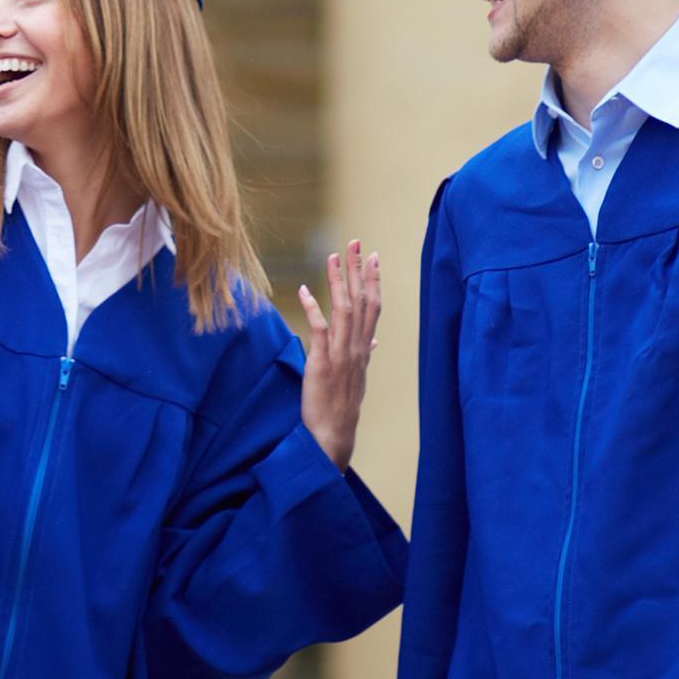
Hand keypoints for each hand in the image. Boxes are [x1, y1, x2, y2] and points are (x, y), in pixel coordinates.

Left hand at [297, 243, 382, 470]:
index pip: (373, 307)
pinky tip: (304, 290)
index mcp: (364, 349)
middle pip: (361, 302)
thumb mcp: (358, 378)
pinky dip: (313, 309)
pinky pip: (319, 331)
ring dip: (339, 282)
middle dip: (359, 270)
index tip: (374, 257)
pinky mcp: (321, 363)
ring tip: (334, 256)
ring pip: (344, 310)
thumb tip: (374, 341)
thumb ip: (365, 355)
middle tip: (356, 243)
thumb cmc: (343, 406)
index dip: (374, 280)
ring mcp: (340, 355)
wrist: (333, 435)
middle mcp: (356, 348)